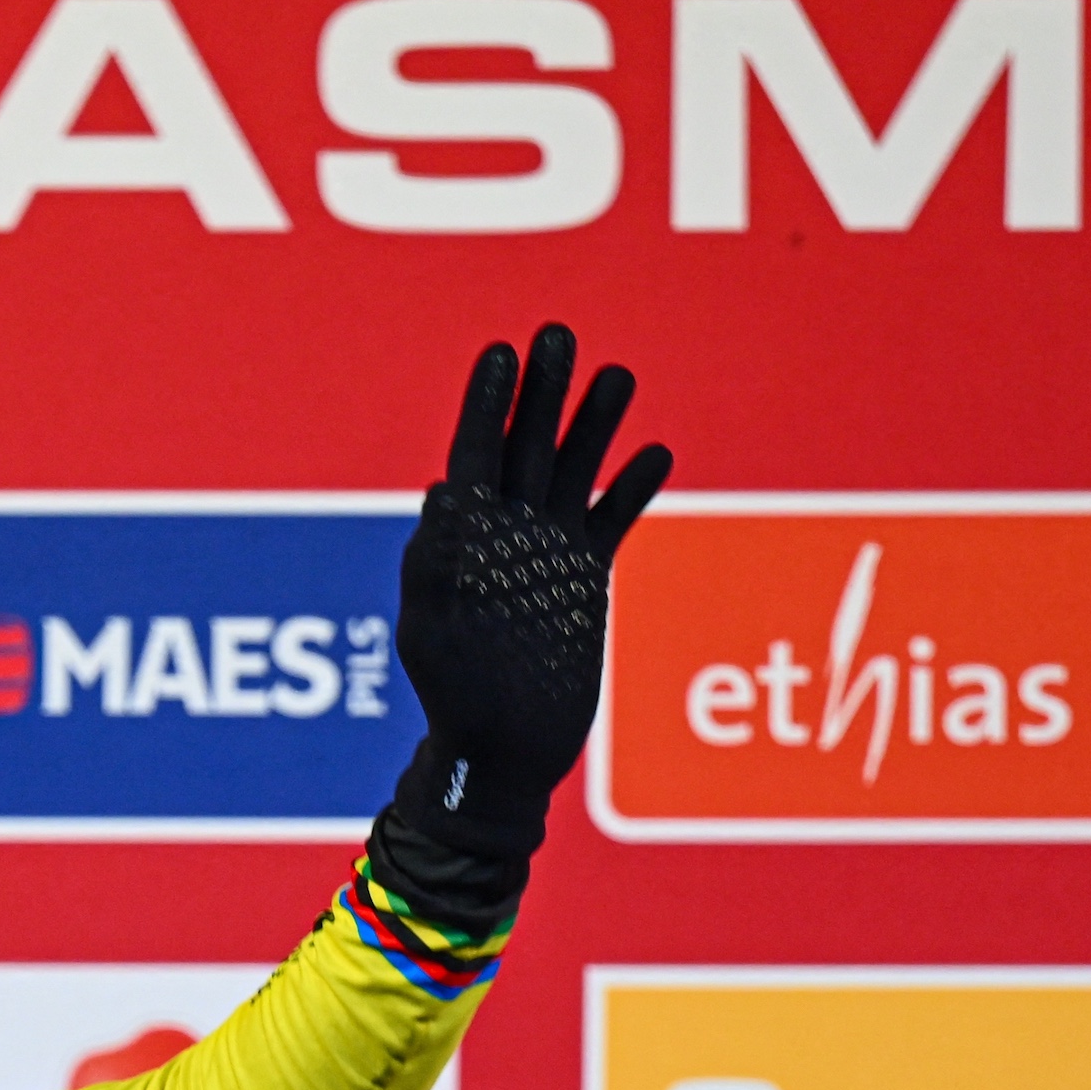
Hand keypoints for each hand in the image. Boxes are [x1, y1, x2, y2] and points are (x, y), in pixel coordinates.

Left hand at [386, 323, 670, 855]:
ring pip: (574, 471)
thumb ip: (436, 563)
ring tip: (618, 374)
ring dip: (595, 425)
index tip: (502, 353)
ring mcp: (546, 552)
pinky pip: (611, 520)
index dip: (487, 403)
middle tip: (558, 335)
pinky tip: (658, 452)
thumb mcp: (432, 631)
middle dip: (544, 392)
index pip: (475, 454)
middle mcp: (506, 533)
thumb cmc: (454, 699)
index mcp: (461, 538)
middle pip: (527, 447)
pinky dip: (632, 488)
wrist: (501, 754)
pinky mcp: (582, 579)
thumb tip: (443, 492)